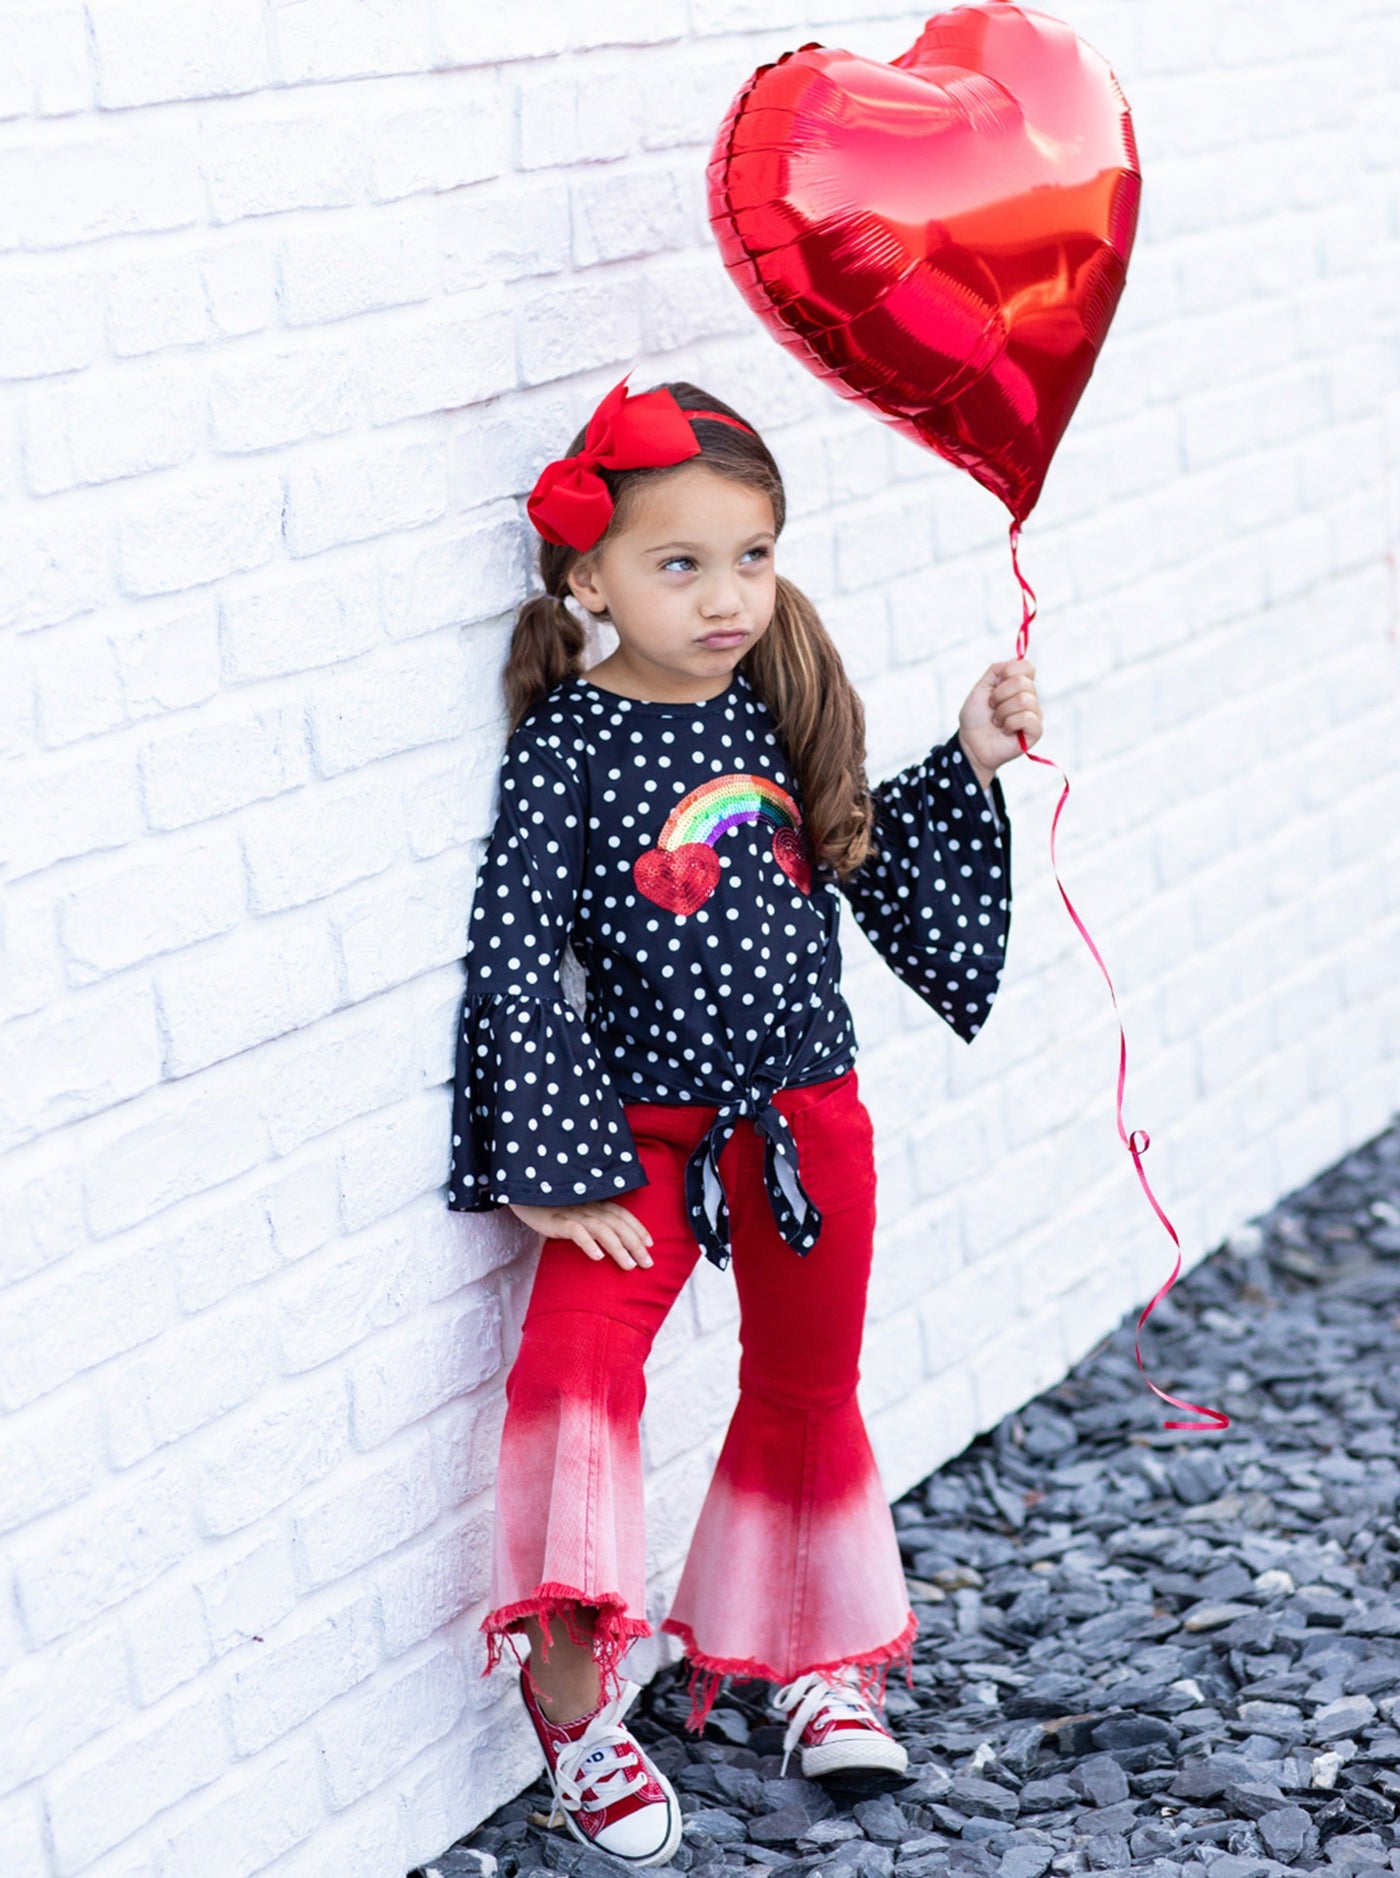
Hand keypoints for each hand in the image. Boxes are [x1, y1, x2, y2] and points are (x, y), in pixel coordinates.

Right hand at [507, 1198, 654, 1269]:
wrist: (522, 1195)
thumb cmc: (552, 1206)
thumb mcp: (576, 1211)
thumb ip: (592, 1221)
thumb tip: (610, 1241)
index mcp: (595, 1202)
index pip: (622, 1214)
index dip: (638, 1228)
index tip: (650, 1245)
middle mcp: (588, 1206)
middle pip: (618, 1224)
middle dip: (635, 1244)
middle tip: (648, 1264)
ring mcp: (573, 1213)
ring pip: (602, 1229)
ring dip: (618, 1248)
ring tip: (629, 1266)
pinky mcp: (557, 1221)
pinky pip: (576, 1232)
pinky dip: (588, 1243)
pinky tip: (597, 1258)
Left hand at [957, 657, 1042, 788]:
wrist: (970, 743)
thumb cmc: (976, 718)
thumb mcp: (981, 688)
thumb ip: (997, 670)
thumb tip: (1016, 659)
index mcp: (1019, 685)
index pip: (1027, 666)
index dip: (1009, 672)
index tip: (995, 684)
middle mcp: (1030, 697)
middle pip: (1022, 682)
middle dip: (999, 695)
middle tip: (993, 707)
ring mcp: (1034, 714)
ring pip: (1024, 700)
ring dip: (1002, 712)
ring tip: (997, 721)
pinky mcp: (1035, 731)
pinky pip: (1027, 717)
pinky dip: (1010, 723)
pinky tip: (1006, 730)